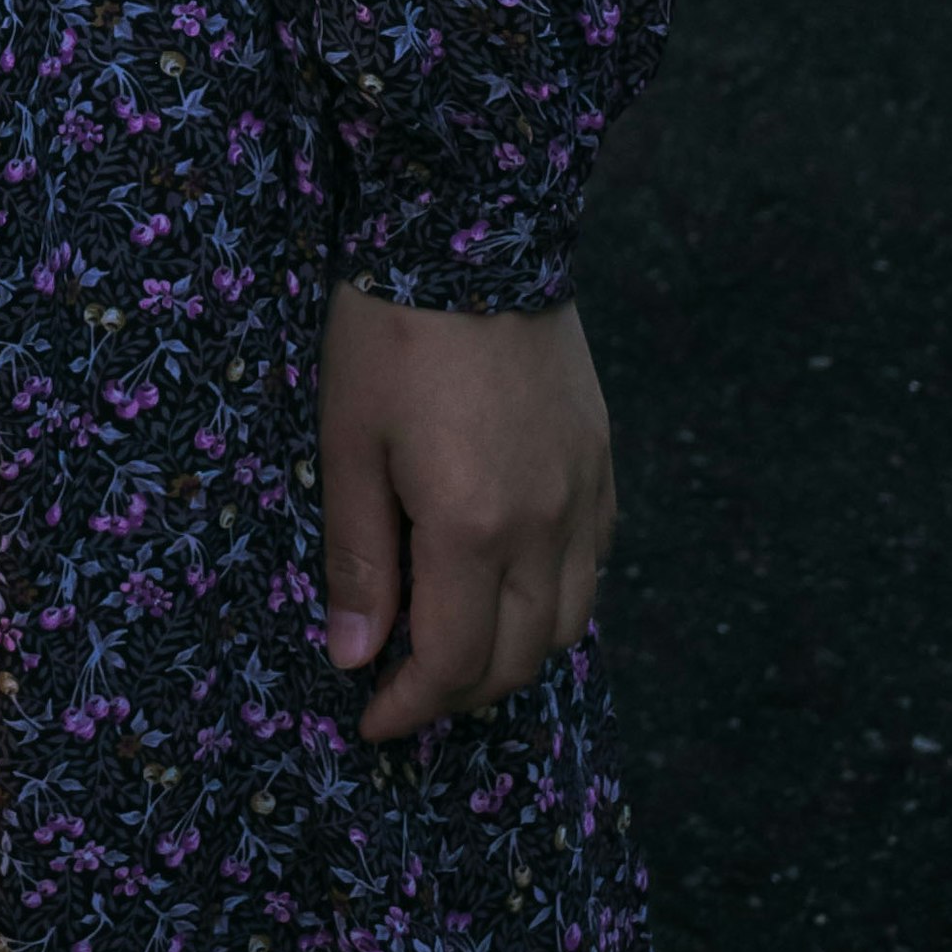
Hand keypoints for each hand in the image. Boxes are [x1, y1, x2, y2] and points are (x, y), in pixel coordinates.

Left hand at [316, 279, 616, 745]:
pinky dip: (554, 602)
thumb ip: (358, 558)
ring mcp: (586, 493)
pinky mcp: (603, 460)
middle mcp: (546, 525)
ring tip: (456, 647)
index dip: (410, 707)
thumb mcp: (348, 444)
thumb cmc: (390, 335)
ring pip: (568, 623)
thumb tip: (354, 657)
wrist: (471, 232)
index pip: (452, 662)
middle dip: (460, 693)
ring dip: (513, 656)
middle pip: (518, 658)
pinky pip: (594, 565)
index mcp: (473, 527)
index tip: (371, 720)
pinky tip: (510, 586)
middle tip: (405, 690)